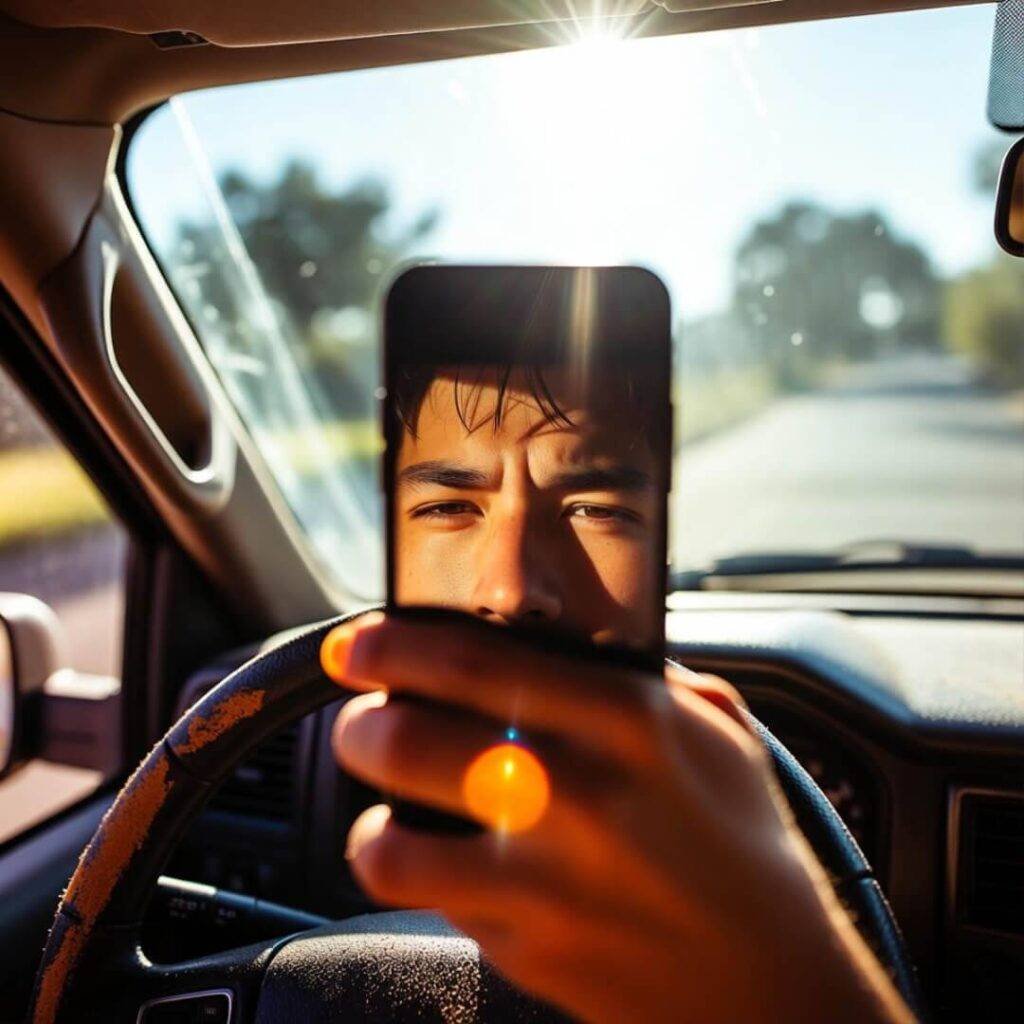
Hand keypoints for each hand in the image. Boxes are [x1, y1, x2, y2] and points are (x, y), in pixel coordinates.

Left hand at [324, 612, 912, 1023]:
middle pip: (411, 741)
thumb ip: (645, 678)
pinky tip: (434, 863)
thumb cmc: (742, 844)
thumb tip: (558, 646)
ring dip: (370, 818)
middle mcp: (577, 795)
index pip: (474, 662)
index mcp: (626, 720)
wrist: (772, 980)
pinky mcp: (528, 949)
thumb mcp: (717, 732)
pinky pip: (432, 904)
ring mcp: (546, 882)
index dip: (394, 646)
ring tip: (385, 805)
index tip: (357, 642)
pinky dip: (416, 879)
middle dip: (360, 726)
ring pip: (394, 843)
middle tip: (362, 721)